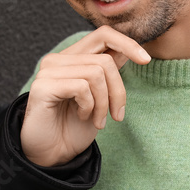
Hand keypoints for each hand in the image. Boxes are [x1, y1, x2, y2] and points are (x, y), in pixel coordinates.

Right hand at [20, 26, 150, 167]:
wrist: (52, 154)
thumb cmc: (75, 127)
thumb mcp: (100, 96)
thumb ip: (108, 73)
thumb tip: (130, 51)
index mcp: (73, 58)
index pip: (104, 34)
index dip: (128, 43)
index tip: (146, 60)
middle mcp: (58, 59)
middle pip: (105, 59)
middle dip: (118, 90)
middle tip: (117, 115)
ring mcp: (48, 70)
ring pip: (96, 73)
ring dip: (104, 103)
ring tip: (97, 120)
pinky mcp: (43, 85)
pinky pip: (82, 87)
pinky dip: (89, 106)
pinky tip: (82, 116)